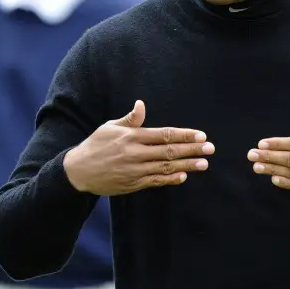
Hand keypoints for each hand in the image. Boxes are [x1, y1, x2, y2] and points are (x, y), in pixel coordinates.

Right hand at [63, 100, 213, 195]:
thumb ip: (130, 119)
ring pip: (166, 167)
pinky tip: (184, 176)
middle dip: (192, 149)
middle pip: (169, 151)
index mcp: (131, 137)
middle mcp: (135, 154)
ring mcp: (135, 171)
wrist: (79, 171)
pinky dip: (170, 179)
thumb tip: (141, 104)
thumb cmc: (96, 145)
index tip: (200, 135)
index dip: (184, 135)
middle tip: (210, 148)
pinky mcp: (133, 184)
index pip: (164, 135)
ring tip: (204, 163)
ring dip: (187, 165)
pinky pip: (156, 181)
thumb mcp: (110, 127)